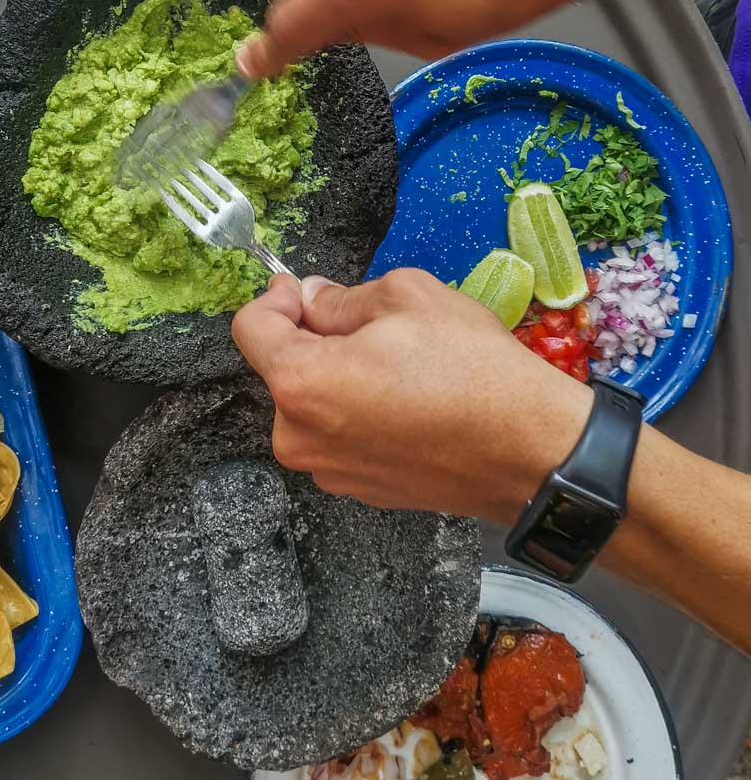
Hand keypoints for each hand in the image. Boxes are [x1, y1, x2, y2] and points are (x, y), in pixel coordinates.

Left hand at [231, 270, 591, 521]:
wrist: (529, 450)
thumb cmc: (472, 371)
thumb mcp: (407, 298)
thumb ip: (341, 297)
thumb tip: (312, 300)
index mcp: (301, 384)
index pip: (250, 329)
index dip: (276, 298)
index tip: (302, 290)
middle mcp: (300, 437)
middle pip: (283, 369)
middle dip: (314, 340)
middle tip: (373, 327)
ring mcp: (329, 471)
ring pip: (313, 404)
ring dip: (339, 377)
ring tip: (400, 367)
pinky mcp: (359, 489)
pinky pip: (341, 436)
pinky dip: (360, 412)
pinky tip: (408, 402)